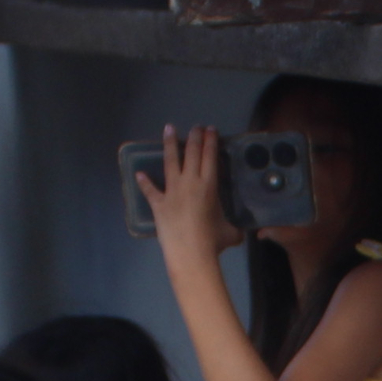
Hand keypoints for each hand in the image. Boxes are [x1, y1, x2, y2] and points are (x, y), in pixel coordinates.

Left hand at [140, 123, 243, 263]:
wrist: (190, 253)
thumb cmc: (213, 242)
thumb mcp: (231, 233)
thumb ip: (235, 228)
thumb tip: (242, 232)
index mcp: (209, 186)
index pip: (210, 157)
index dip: (210, 141)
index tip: (210, 129)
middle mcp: (189, 182)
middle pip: (192, 153)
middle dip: (194, 137)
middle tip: (196, 127)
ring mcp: (172, 191)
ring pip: (170, 161)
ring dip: (170, 144)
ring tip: (169, 129)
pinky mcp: (158, 204)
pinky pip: (150, 191)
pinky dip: (144, 183)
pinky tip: (139, 174)